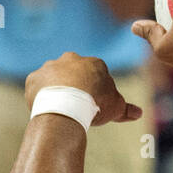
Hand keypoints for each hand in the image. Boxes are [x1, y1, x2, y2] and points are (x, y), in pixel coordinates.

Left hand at [24, 53, 141, 125]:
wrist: (67, 107)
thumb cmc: (95, 105)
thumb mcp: (116, 107)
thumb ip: (126, 109)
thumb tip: (139, 113)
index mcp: (93, 63)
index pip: (97, 73)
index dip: (97, 89)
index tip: (96, 103)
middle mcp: (71, 59)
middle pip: (74, 72)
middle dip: (76, 85)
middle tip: (78, 105)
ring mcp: (50, 67)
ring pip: (54, 78)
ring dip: (57, 89)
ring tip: (62, 109)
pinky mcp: (34, 78)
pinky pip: (38, 86)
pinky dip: (41, 95)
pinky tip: (48, 108)